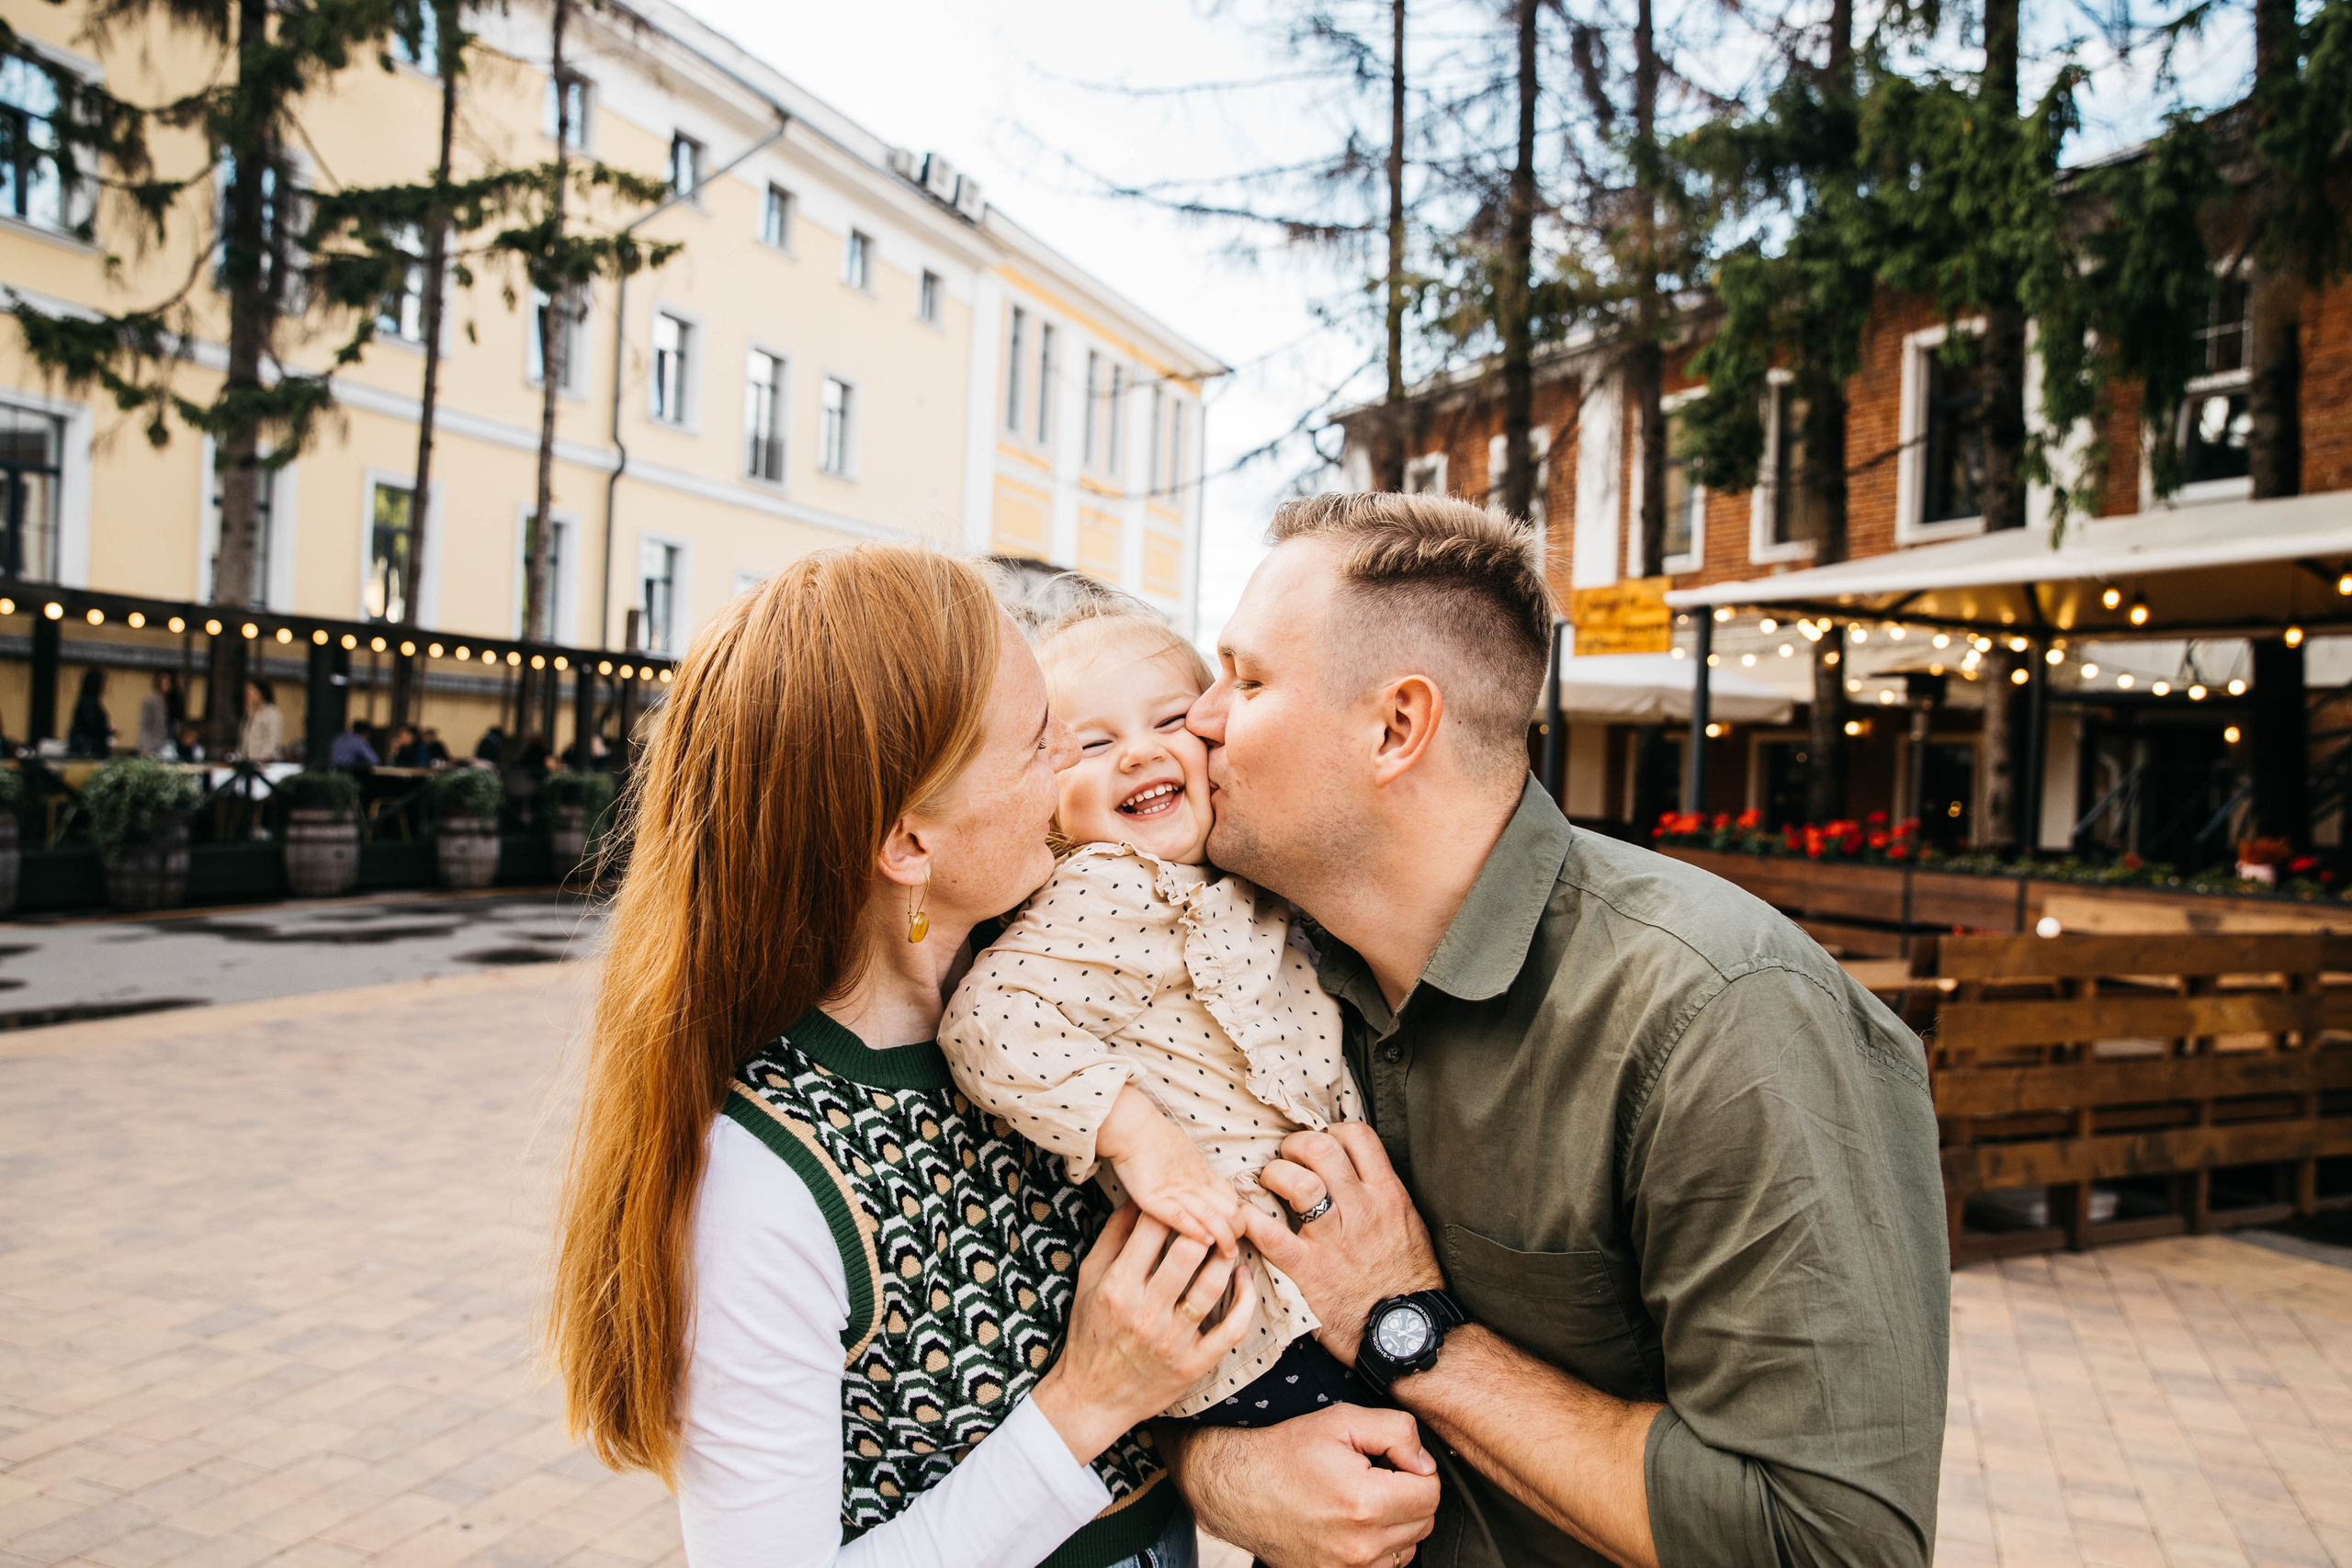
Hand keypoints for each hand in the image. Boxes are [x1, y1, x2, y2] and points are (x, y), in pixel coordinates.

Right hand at [1030, 1205, 1258, 1465]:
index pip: (1153, 1228)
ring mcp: (1172, 1341)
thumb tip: (1139, 1196)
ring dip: (1226, 1255)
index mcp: (1116, 1287)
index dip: (1174, 1203)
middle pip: (1188, 1251)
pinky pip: (1232, 1327)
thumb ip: (1113, 1235)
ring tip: (1229, 1241)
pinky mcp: (1194, 1365)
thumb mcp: (1089, 1279)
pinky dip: (1246, 1298)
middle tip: (1215, 1214)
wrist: (1091, 1398)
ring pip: (1213, 1285)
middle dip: (1205, 1225)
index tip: (1185, 1196)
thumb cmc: (1089, 1331)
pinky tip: (1244, 1276)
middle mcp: (1144, 1313)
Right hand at [1097, 1084, 1244, 1253]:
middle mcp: (1194, 1183)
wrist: (1131, 1126)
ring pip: (1210, 1216)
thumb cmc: (1153, 1137)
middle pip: (1228, 1209)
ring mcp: (1176, 1190)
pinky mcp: (1154, 1198)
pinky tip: (1205, 1242)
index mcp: (1203, 1173)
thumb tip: (1205, 1189)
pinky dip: (1195, 1231)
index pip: (1231, 1199)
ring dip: (1223, 1237)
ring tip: (1229, 1253)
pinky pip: (1180, 1217)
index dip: (1238, 1217)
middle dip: (1236, 1231)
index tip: (1236, 1233)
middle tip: (1236, 1249)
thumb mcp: (1184, 1155)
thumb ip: (1196, 1174)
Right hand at [1161, 1404, 1439, 1567]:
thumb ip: (1397, 1432)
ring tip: (1363, 1498)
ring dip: (1397, 1522)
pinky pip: (1383, 1566)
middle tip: (1377, 1475)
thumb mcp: (1341, 1420)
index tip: (1394, 1460)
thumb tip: (1424, 1461)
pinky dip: (1379, 1545)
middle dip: (1409, 1495)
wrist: (1239, 1487)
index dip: (1417, 1469)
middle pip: (1424, 1521)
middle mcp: (1360, 1545)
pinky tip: (1355, 1522)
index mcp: (1365, 1503)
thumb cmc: (1285, 1453)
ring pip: (1407, 1547)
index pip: (1431, 1493)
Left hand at [1243, 1123, 1443, 1366]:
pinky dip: (1249, 1220)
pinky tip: (1241, 1216)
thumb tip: (1362, 1173)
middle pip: (1321, 1148)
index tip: (1322, 1144)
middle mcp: (1360, 1209)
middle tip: (1287, 1159)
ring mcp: (1333, 1238)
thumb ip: (1385, 1197)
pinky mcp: (1309, 1269)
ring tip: (1268, 1183)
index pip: (1357, 1136)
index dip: (1332, 1132)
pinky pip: (1270, 1235)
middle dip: (1295, 1146)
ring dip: (1274, 1175)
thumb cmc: (1412, 1282)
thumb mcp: (1410, 1226)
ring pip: (1296, 1182)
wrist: (1409, 1332)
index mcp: (1387, 1195)